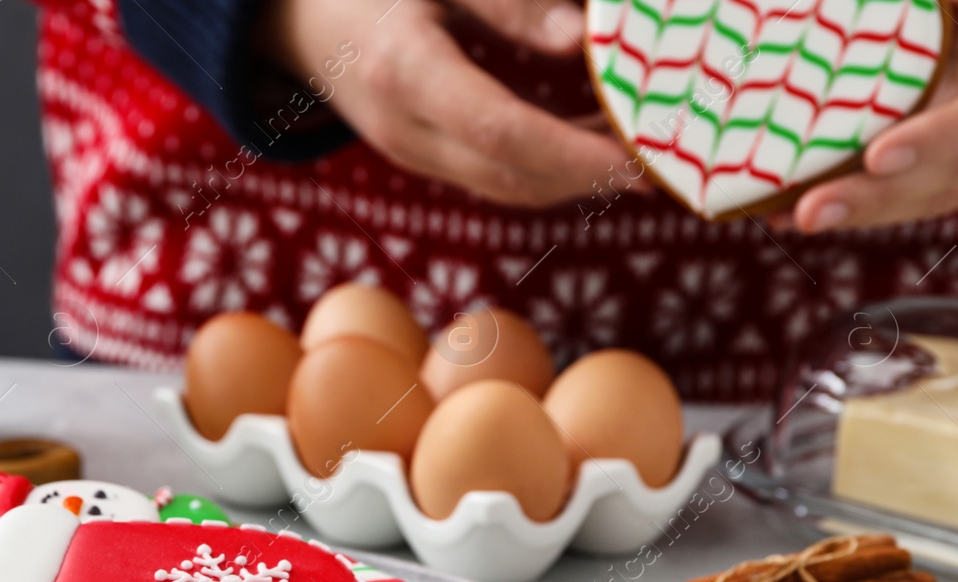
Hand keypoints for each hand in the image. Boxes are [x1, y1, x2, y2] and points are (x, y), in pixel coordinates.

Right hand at [257, 0, 636, 208]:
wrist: (292, 20)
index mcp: (404, 72)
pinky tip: (592, 145)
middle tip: (665, 161)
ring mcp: (409, 152)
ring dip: (575, 180)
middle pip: (511, 176)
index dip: (572, 152)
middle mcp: (404, 130)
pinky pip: (493, 178)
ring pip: (506, 187)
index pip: (500, 132)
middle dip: (590, 178)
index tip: (634, 155)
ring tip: (640, 156)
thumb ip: (507, 2)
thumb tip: (582, 37)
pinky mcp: (420, 157)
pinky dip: (547, 170)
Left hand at [795, 0, 957, 231]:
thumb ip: (919, 4)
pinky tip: (791, 214)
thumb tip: (837, 13)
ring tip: (793, 217)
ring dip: (858, 212)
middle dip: (879, 196)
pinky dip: (851, 209)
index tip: (877, 156)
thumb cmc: (952, 0)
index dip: (942, 136)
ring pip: (930, 197)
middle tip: (810, 211)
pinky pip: (908, 201)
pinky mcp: (956, 176)